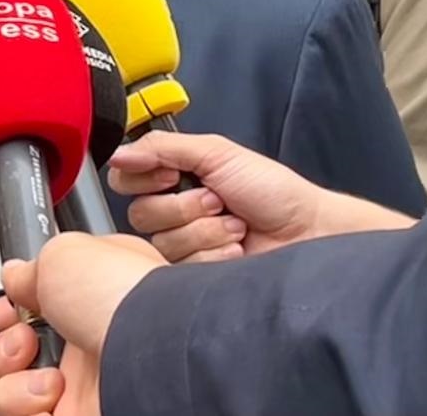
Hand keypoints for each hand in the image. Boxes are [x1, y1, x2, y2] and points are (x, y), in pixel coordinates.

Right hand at [0, 234, 163, 415]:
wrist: (150, 353)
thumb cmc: (122, 297)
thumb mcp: (65, 253)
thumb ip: (31, 266)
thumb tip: (14, 276)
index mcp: (82, 299)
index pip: (26, 310)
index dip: (4, 311)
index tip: (1, 310)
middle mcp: (78, 342)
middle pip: (8, 350)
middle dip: (0, 345)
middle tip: (23, 340)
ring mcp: (75, 384)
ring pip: (7, 386)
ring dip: (11, 375)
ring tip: (46, 371)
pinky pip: (21, 414)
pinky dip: (25, 404)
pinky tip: (52, 392)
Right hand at [108, 131, 415, 262]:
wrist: (307, 233)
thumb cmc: (273, 191)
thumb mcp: (217, 153)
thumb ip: (163, 148)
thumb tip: (118, 154)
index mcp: (175, 179)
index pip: (126, 180)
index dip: (144, 179)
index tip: (172, 176)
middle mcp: (175, 213)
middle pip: (141, 214)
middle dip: (185, 207)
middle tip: (218, 201)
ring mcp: (186, 247)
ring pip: (163, 243)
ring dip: (205, 232)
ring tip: (236, 227)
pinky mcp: (194, 278)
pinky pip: (180, 269)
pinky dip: (214, 256)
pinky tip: (236, 251)